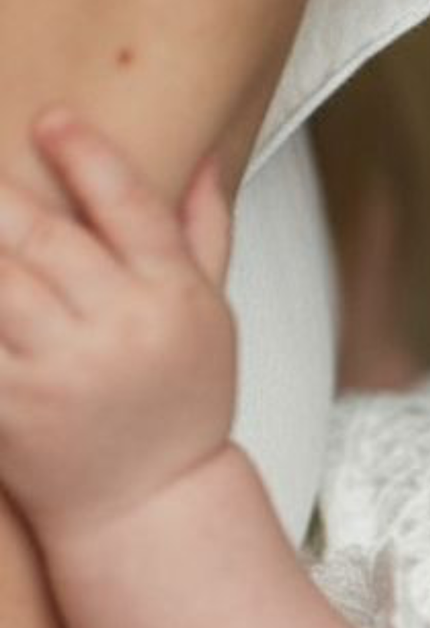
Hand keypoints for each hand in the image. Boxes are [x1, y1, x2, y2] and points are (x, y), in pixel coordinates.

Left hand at [0, 111, 235, 536]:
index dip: (87, 156)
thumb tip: (202, 161)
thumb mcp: (212, 318)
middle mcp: (122, 328)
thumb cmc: (180, 407)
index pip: (132, 208)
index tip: (51, 119)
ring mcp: (63, 369)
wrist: (152, 507)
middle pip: (45, 237)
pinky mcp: (12, 405)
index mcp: (175, 299)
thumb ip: (204, 235)